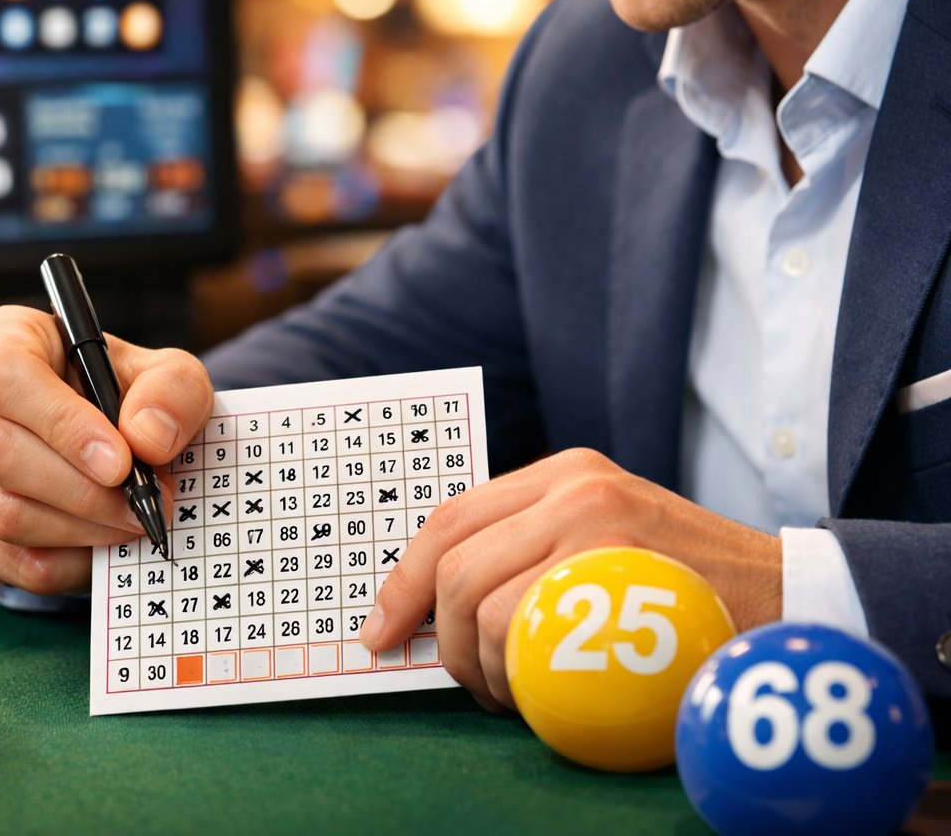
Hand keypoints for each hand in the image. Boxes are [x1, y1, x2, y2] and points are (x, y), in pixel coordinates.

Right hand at [0, 305, 213, 595]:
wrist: (98, 434)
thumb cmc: (123, 394)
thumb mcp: (165, 376)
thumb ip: (172, 392)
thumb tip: (147, 438)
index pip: (8, 377)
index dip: (63, 425)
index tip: (121, 463)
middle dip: (82, 492)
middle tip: (143, 506)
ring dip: (78, 530)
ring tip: (131, 522)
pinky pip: (3, 557)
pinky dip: (62, 562)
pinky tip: (101, 545)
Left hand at [358, 448, 781, 711]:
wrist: (791, 599)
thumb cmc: (685, 587)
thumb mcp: (607, 539)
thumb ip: (534, 549)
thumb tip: (437, 602)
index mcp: (561, 473)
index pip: (449, 518)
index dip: (402, 579)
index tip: (380, 629)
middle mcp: (574, 486)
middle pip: (455, 564)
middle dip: (437, 637)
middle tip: (461, 680)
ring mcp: (599, 524)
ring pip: (483, 605)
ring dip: (479, 668)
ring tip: (508, 693)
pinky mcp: (623, 572)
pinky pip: (527, 633)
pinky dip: (514, 678)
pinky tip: (533, 698)